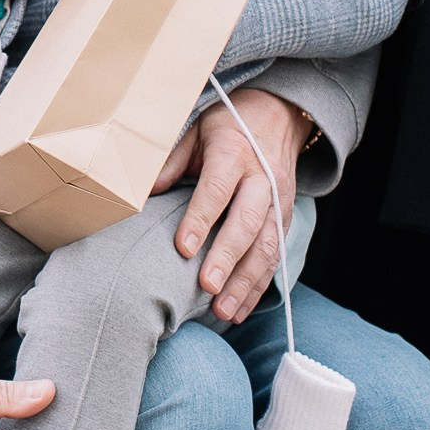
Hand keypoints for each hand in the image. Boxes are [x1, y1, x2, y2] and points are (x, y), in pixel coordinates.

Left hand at [153, 85, 310, 326]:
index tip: (182, 248)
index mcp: (234, 153)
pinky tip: (240, 312)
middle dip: (228, 257)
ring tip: (223, 312)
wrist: (276, 117)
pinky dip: (258, 288)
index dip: (200, 218)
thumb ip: (171, 161)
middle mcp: (262, 179)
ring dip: (246, 282)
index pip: (218, 188)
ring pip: (267, 247)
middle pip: (248, 222)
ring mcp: (279, 202)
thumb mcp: (195, 131)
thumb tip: (143, 192)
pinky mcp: (286, 220)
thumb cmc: (225, 127)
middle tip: (207, 287)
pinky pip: (276, 258)